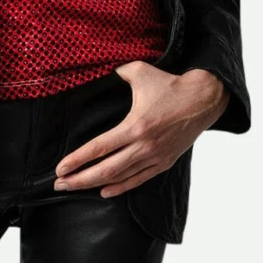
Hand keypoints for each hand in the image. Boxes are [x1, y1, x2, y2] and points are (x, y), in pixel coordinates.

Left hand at [53, 63, 229, 197]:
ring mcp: (155, 156)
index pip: (99, 148)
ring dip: (94, 185)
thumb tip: (96, 71)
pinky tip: (104, 191)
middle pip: (105, 170)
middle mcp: (144, 145)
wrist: (204, 100)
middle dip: (79, 179)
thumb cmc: (170, 85)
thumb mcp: (139, 72)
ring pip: (120, 178)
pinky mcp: (165, 162)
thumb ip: (115, 72)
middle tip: (59, 184)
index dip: (77, 160)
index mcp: (135, 126)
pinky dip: (120, 187)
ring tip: (73, 187)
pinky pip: (139, 179)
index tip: (60, 168)